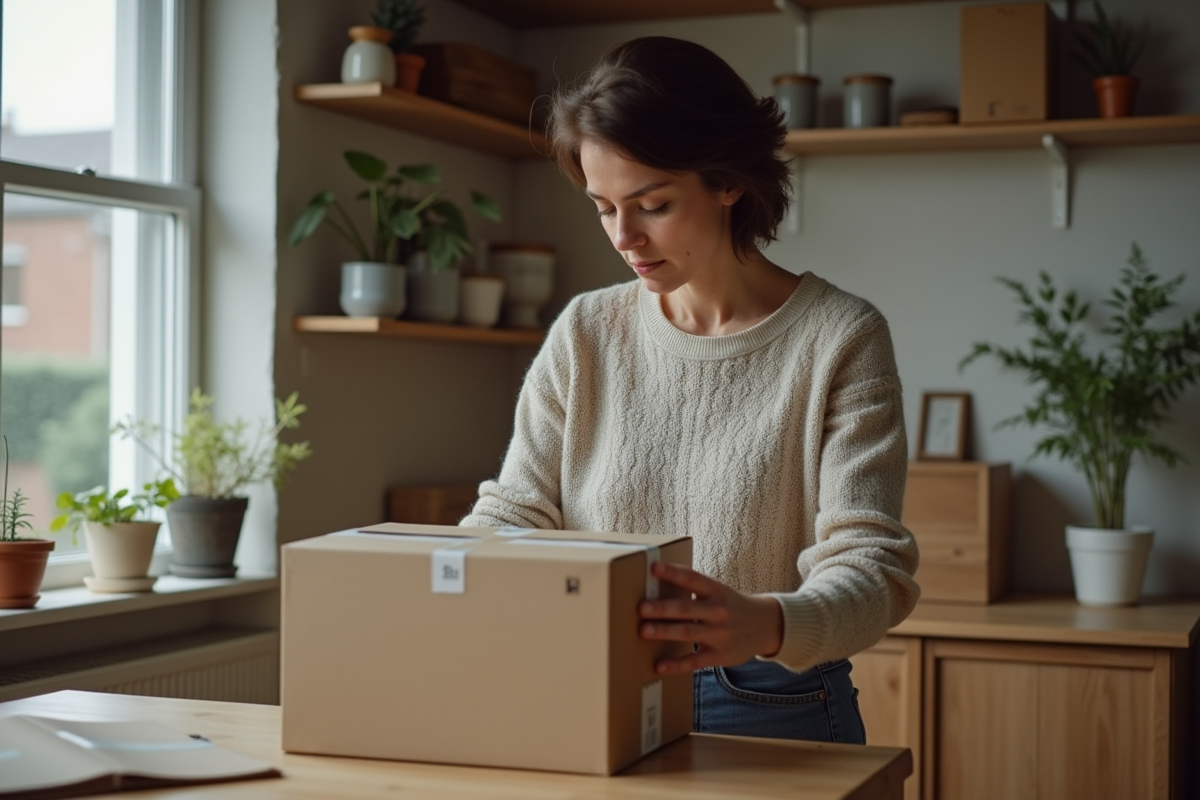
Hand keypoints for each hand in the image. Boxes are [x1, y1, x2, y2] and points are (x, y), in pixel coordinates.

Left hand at [638, 560, 783, 674]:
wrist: (765, 626)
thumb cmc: (731, 605)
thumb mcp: (719, 592)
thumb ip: (694, 589)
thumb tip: (657, 581)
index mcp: (717, 590)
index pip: (692, 578)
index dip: (673, 573)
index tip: (654, 568)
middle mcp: (718, 611)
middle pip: (686, 608)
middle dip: (663, 608)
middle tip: (641, 607)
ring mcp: (720, 634)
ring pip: (688, 632)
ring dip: (665, 632)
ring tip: (643, 630)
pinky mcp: (721, 655)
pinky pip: (695, 661)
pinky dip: (676, 664)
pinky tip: (659, 665)